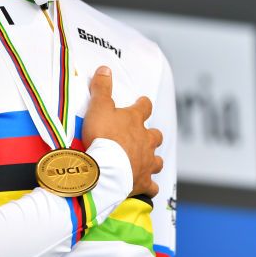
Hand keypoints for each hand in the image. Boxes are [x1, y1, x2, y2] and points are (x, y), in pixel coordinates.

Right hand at [81, 66, 163, 198]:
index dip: (142, 104)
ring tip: (146, 161)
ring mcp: (146, 162)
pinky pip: (152, 187)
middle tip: (143, 136)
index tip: (141, 103)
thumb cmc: (103, 137)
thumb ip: (102, 88)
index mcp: (135, 121)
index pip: (144, 107)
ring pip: (157, 161)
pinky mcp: (143, 182)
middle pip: (156, 136)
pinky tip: (146, 187)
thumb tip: (105, 69)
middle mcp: (145, 141)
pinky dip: (150, 187)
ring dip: (153, 160)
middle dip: (151, 136)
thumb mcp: (98, 107)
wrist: (106, 169)